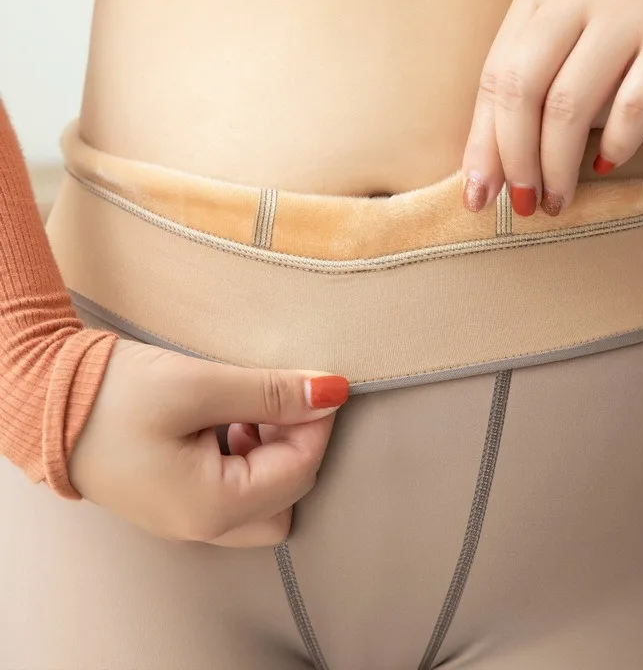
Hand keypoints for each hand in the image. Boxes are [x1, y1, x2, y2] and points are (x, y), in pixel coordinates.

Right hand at [68, 339, 348, 547]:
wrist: (43, 401)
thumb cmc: (115, 395)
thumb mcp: (199, 386)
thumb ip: (270, 393)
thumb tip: (332, 392)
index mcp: (212, 506)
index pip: (300, 472)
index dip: (318, 425)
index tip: (321, 383)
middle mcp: (202, 526)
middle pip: (288, 497)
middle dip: (298, 446)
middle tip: (281, 400)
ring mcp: (187, 517)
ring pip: (265, 501)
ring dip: (274, 455)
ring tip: (250, 411)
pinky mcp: (177, 499)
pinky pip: (235, 492)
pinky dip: (247, 459)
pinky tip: (228, 422)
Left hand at [461, 0, 642, 216]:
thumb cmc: (619, 60)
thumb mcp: (562, 69)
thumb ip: (518, 111)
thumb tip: (478, 185)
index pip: (497, 74)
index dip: (483, 142)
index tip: (478, 197)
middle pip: (524, 85)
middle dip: (516, 157)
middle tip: (523, 204)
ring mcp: (635, 1)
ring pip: (571, 101)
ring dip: (557, 164)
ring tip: (557, 200)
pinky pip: (632, 108)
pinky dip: (613, 147)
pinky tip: (604, 166)